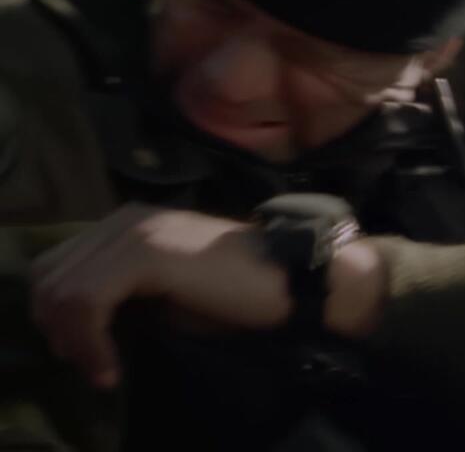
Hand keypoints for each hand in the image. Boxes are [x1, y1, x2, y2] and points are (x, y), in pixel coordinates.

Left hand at [28, 203, 290, 388]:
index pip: (58, 266)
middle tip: (90, 364)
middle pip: (49, 276)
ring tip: (102, 369)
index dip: (59, 316)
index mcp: (128, 223)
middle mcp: (124, 219)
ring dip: (75, 341)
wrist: (289, 276)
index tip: (86, 354)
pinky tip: (111, 366)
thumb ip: (125, 289)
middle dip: (59, 329)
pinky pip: (87, 300)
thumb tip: (85, 321)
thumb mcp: (168, 288)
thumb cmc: (238, 290)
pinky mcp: (146, 253)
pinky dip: (90, 341)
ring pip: (62, 291)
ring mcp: (134, 232)